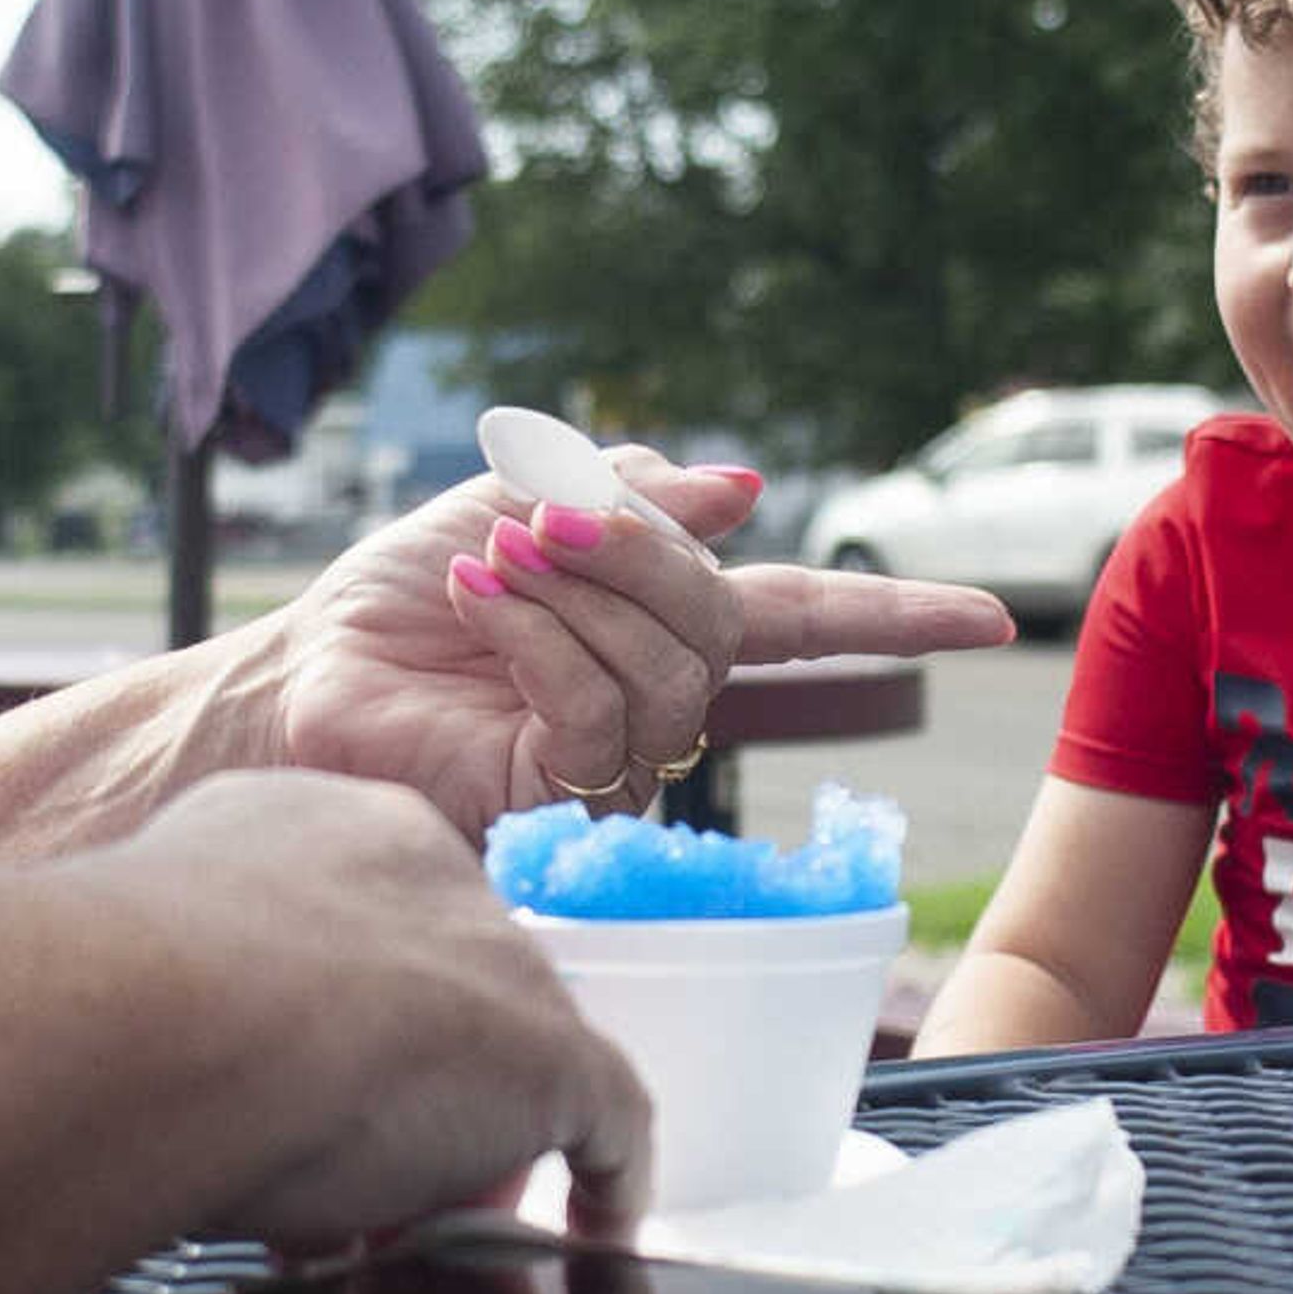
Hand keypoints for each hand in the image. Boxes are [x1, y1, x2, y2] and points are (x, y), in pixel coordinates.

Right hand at [124, 770, 652, 1241]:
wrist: (175, 1017)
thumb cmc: (124, 992)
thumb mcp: (149, 945)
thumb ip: (192, 968)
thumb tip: (182, 1025)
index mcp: (335, 830)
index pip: (371, 931)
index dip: (347, 1028)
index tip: (309, 1094)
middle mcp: (436, 879)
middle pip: (448, 998)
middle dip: (408, 1094)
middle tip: (356, 1180)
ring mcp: (503, 967)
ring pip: (512, 1066)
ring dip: (473, 1152)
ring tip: (416, 1241)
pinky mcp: (555, 1060)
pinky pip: (611, 1121)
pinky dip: (604, 1181)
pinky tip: (593, 1234)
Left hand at [269, 451, 1013, 837]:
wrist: (301, 673)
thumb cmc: (405, 601)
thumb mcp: (520, 505)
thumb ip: (629, 495)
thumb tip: (744, 489)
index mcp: (666, 628)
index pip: (808, 624)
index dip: (898, 621)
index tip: (991, 619)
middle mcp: (661, 703)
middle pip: (723, 620)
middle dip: (635, 550)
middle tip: (540, 518)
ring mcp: (617, 763)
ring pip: (665, 667)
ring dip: (572, 588)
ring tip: (488, 566)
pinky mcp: (560, 803)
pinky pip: (595, 712)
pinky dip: (534, 638)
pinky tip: (471, 606)